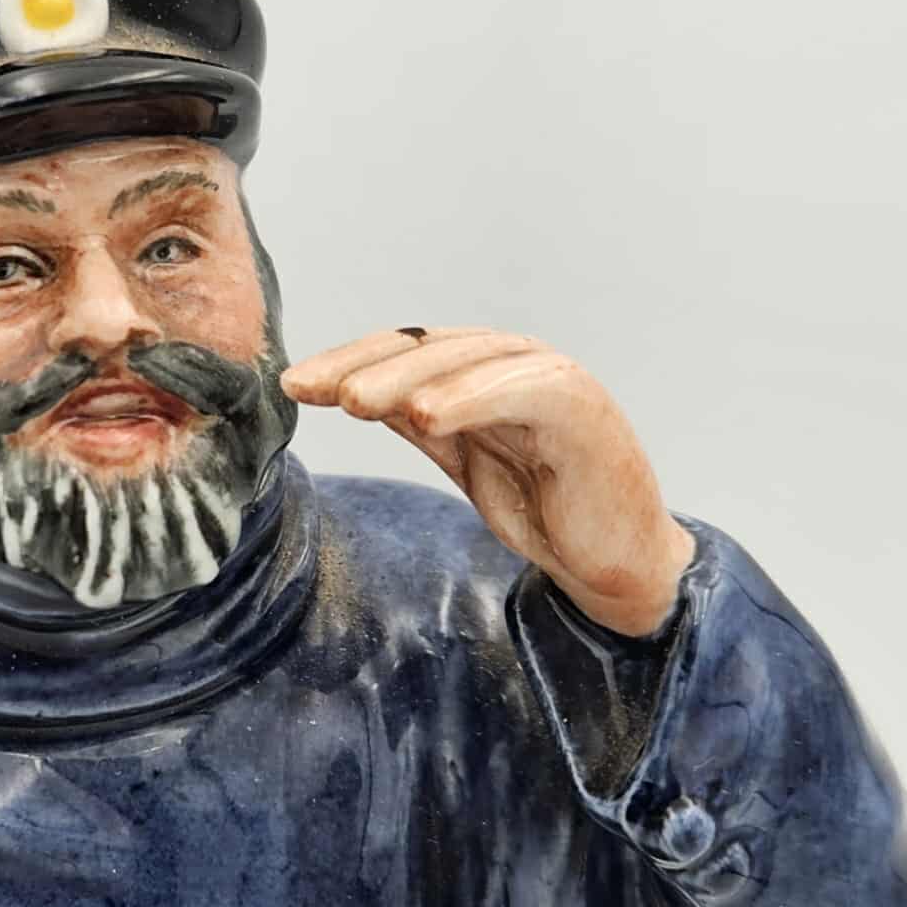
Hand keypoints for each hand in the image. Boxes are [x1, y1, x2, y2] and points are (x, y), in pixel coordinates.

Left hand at [281, 328, 694, 635]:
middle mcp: (511, 364)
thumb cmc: (543, 503)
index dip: (345, 363)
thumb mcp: (466, 457)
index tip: (292, 385)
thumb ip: (422, 421)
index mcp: (478, 373)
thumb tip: (352, 391)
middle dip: (364, 366)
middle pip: (426, 350)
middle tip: (311, 388)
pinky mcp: (581, 410)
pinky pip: (524, 390)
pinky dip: (473, 396)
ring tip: (355, 401)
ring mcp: (549, 380)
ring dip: (408, 377)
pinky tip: (426, 414)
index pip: (401, 353)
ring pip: (468, 362)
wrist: (614, 557)